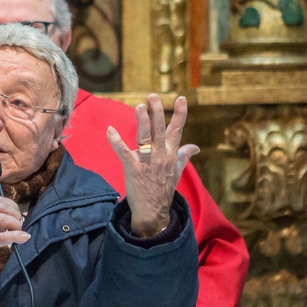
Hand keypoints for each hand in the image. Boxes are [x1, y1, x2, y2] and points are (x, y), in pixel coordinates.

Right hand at [0, 196, 29, 295]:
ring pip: (3, 218)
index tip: (18, 215)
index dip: (12, 206)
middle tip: (20, 225)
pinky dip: (16, 236)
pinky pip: (3, 236)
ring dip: (16, 224)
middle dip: (15, 214)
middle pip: (1, 207)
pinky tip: (24, 238)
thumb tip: (19, 215)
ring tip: (20, 232)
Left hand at [106, 94, 198, 236]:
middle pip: (160, 130)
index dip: (179, 114)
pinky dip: (116, 141)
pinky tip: (110, 130)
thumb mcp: (177, 170)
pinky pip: (124, 153)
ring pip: (145, 138)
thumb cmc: (164, 188)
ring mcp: (147, 162)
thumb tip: (196, 147)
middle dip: (157, 112)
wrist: (154, 211)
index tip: (181, 98)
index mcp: (171, 153)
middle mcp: (161, 155)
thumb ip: (184, 155)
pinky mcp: (133, 169)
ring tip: (139, 106)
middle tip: (153, 96)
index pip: (177, 130)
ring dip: (142, 122)